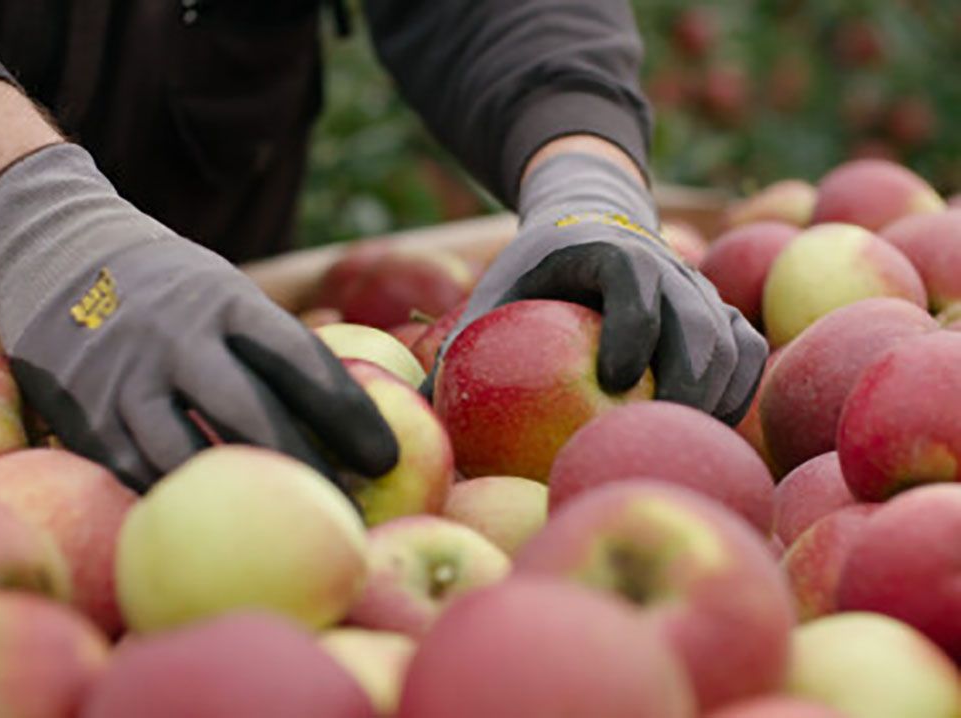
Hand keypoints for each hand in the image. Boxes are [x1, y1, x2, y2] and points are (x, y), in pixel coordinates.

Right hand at [0, 144, 397, 491]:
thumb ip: (274, 346)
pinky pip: (132, 472)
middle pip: (250, 415)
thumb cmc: (169, 287)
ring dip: (238, 498)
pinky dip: (175, 500)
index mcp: (226, 301)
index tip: (385, 457)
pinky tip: (210, 522)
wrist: (52, 248)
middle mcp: (176, 338)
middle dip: (304, 469)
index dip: (350, 414)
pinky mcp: (79, 413)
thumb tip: (355, 410)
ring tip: (283, 529)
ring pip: (185, 454)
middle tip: (345, 511)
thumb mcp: (224, 290)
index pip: (302, 360)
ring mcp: (122, 377)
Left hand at [428, 152, 766, 425]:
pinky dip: (736, 395)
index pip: (634, 280)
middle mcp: (667, 265)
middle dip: (680, 384)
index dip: (632, 328)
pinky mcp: (720, 315)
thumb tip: (415, 407)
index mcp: (608, 249)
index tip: (611, 381)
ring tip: (675, 448)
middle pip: (696, 321)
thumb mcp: (493, 295)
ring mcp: (701, 290)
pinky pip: (748, 354)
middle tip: (645, 437)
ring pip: (731, 343)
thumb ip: (461, 344)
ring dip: (712, 400)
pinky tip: (703, 436)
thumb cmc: (532, 273)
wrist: (590, 226)